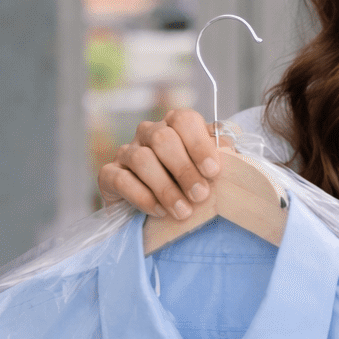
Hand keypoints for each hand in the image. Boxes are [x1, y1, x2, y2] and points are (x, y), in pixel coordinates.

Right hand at [98, 108, 224, 220]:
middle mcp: (148, 134)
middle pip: (163, 139)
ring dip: (165, 188)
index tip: (212, 171)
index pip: (184, 120)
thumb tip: (230, 145)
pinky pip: (121, 180)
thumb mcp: (206, 173)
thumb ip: (220, 156)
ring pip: (142, 159)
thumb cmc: (186, 189)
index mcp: (174, 126)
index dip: (199, 144)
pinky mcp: (108, 175)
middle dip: (184, 169)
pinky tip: (159, 212)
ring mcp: (126, 152)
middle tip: (200, 195)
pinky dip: (142, 197)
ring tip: (183, 211)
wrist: (151, 218)